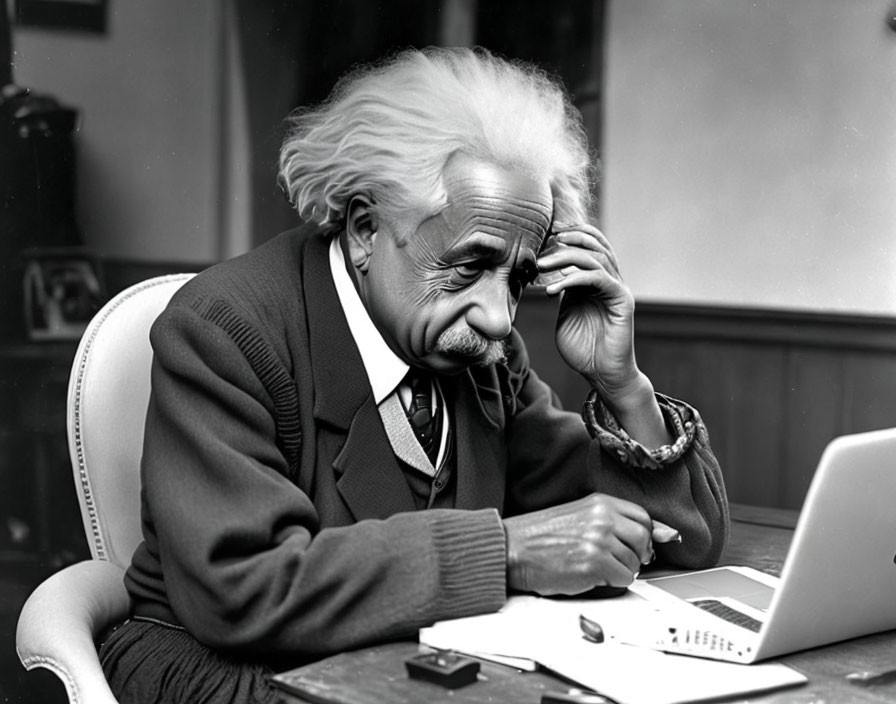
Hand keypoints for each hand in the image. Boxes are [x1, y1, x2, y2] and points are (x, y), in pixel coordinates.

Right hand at [503, 494, 679, 595]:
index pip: (643, 518)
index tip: (635, 547)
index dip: (642, 537)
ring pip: (635, 563)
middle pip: (644, 540)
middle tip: (614, 560)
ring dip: (619, 571)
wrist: (512, 548)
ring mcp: (599, 540)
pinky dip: (610, 582)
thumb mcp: (581, 517)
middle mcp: (602, 517)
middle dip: (635, 556)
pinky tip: (589, 576)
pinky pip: (623, 579)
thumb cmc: (540, 535)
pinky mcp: (594, 563)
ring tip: (593, 566)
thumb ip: (619, 522)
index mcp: (600, 503)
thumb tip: (667, 533)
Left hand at [536, 224, 639, 401]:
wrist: (603, 374)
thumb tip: (549, 272)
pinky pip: (599, 279)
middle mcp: (610, 281)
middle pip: (596, 246)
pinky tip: (553, 288)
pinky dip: (574, 279)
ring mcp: (618, 290)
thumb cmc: (583, 349)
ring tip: (542, 265)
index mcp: (598, 281)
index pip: (592, 246)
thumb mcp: (566, 313)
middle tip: (547, 242)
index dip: (573, 234)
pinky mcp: (622, 301)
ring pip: (596, 259)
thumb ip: (563, 291)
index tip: (548, 234)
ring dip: (566, 257)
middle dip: (571, 239)